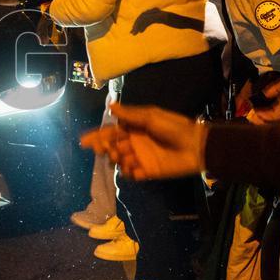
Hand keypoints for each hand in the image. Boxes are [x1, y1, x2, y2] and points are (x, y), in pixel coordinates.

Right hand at [80, 102, 207, 180]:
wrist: (195, 146)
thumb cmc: (174, 127)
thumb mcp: (151, 116)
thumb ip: (130, 115)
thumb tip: (111, 106)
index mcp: (133, 128)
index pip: (110, 132)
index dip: (97, 136)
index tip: (84, 141)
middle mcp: (133, 143)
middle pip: (111, 147)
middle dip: (103, 148)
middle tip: (103, 149)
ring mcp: (139, 158)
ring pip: (118, 160)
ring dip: (115, 159)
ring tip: (121, 157)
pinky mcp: (146, 171)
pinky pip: (130, 173)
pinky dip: (128, 172)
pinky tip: (132, 168)